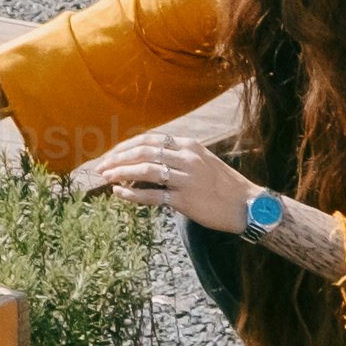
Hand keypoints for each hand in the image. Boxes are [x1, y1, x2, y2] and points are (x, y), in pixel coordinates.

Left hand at [76, 128, 261, 234]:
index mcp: (188, 145)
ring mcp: (186, 178)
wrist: (246, 205)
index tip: (109, 155)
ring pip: (144, 170)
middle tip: (100, 167)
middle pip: (143, 152)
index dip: (125, 147)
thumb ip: (177, 157)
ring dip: (120, 173)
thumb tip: (147, 160)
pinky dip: (132, 194)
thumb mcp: (202, 161)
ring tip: (106, 178)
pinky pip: (152, 195)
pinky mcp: (185, 199)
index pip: (149, 139)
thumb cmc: (222, 185)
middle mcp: (186, 158)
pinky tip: (120, 194)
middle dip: (117, 158)